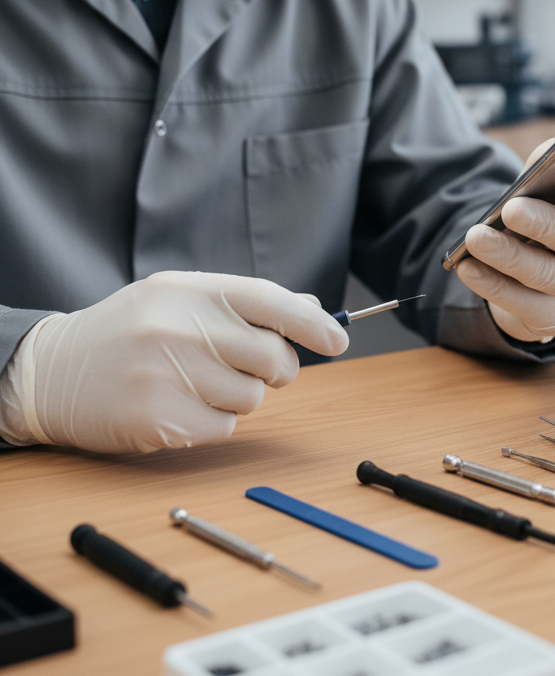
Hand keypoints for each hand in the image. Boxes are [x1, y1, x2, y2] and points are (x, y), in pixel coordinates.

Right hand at [0, 272, 346, 453]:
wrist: (51, 370)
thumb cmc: (130, 331)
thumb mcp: (180, 299)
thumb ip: (244, 303)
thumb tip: (313, 308)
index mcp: (192, 290)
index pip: (271, 301)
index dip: (312, 322)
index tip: (339, 340)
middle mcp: (181, 327)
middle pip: (273, 357)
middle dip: (275, 368)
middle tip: (246, 366)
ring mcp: (166, 374)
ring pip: (252, 397)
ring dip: (238, 397)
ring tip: (197, 382)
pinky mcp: (156, 419)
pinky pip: (222, 429)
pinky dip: (212, 423)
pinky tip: (179, 406)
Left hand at [456, 142, 554, 341]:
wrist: (537, 275)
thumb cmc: (545, 220)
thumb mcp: (548, 193)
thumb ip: (547, 171)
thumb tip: (542, 162)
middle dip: (543, 224)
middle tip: (509, 209)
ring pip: (548, 276)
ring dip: (508, 257)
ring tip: (474, 239)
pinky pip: (526, 305)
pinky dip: (493, 286)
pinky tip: (468, 268)